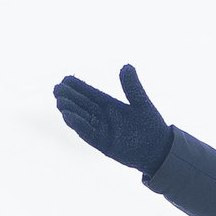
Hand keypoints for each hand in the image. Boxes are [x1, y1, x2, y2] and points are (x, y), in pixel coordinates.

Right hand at [52, 63, 172, 173]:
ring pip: (81, 118)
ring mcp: (101, 130)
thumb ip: (132, 86)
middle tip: (57, 89)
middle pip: (81, 105)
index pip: (89, 94)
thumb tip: (126, 66)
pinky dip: (78, 125)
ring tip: (60, 101)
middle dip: (69, 97)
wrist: (158, 149)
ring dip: (70, 110)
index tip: (65, 79)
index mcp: (110, 105)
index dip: (77, 87)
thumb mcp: (140, 102)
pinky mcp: (102, 143)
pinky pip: (87, 133)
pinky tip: (68, 116)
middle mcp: (102, 117)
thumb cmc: (151, 126)